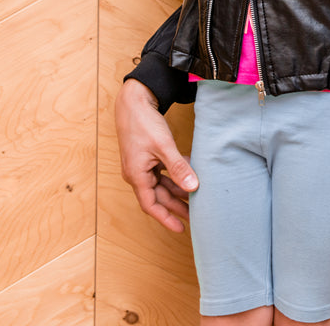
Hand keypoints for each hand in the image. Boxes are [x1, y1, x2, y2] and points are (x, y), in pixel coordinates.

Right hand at [114, 79, 198, 232]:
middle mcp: (137, 173)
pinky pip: (162, 172)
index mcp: (136, 175)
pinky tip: (191, 173)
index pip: (151, 205)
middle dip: (176, 206)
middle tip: (195, 216)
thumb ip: (178, 168)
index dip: (166, 218)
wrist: (133, 101)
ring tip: (196, 198)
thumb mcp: (163, 146)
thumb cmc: (143, 122)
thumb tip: (192, 188)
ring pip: (162, 184)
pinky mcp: (147, 156)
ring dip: (177, 190)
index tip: (180, 228)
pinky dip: (176, 174)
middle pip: (158, 196)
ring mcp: (142, 165)